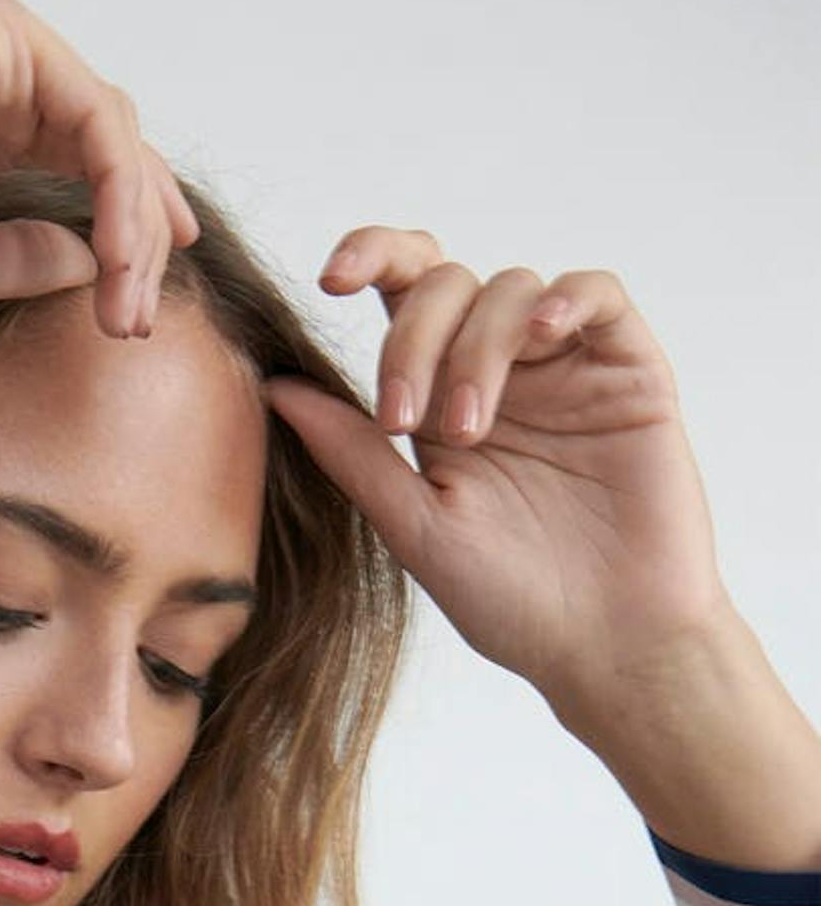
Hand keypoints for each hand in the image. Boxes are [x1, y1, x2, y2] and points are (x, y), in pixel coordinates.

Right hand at [0, 0, 198, 349]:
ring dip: (132, 227)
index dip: (122, 215)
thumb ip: (27, 251)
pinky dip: (120, 193)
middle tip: (144, 314)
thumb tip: (96, 258)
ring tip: (127, 310)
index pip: (71, 146)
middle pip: (100, 134)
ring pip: (107, 129)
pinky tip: (118, 257)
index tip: (142, 290)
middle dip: (137, 229)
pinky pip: (96, 118)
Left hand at [260, 230, 731, 711]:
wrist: (605, 647)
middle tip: (403, 420)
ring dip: (477, 347)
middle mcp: (500, 371)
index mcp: (439, 400)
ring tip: (470, 432)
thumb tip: (276, 386)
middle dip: (412, 337)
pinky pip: (599, 293)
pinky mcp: (628, 370)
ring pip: (511, 287)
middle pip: (446, 283)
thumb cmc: (511, 602)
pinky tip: (541, 335)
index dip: (367, 258)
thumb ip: (352, 452)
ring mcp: (565, 367)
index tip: (328, 280)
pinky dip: (565, 298)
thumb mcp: (415, 526)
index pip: (400, 296)